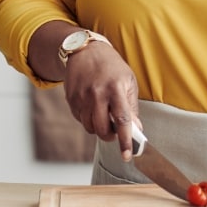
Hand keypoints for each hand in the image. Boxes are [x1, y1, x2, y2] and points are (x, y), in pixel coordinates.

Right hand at [63, 43, 139, 160]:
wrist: (85, 50)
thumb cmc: (111, 67)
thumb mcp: (128, 81)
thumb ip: (132, 107)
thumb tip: (135, 130)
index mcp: (116, 88)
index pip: (122, 120)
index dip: (125, 140)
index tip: (127, 156)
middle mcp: (97, 93)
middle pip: (103, 129)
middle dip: (110, 136)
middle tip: (115, 130)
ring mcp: (82, 97)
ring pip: (90, 128)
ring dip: (99, 127)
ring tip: (104, 113)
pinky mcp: (71, 99)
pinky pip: (80, 120)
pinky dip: (88, 119)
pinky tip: (92, 106)